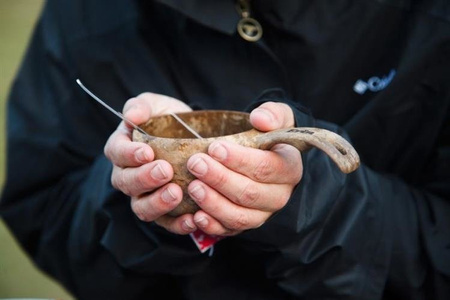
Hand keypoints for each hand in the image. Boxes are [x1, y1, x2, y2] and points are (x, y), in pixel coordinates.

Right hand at [104, 93, 197, 233]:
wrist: (196, 138)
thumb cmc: (171, 121)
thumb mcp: (158, 106)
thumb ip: (142, 106)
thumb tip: (130, 116)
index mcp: (123, 149)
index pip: (117, 153)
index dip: (129, 154)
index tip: (147, 152)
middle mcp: (129, 176)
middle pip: (126, 183)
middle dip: (144, 178)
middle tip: (165, 171)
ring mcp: (145, 196)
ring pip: (142, 208)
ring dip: (158, 203)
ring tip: (176, 193)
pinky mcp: (164, 213)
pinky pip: (166, 223)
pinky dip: (178, 224)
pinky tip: (193, 218)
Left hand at [186, 102, 302, 235]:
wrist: (263, 156)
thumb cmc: (266, 135)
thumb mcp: (276, 117)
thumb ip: (273, 114)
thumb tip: (260, 119)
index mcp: (289, 169)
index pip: (266, 167)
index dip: (239, 160)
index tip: (214, 148)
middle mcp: (278, 196)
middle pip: (250, 194)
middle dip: (220, 179)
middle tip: (196, 164)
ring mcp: (262, 214)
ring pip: (239, 216)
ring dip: (213, 203)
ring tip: (192, 187)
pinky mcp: (245, 224)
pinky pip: (229, 230)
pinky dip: (212, 226)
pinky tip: (195, 215)